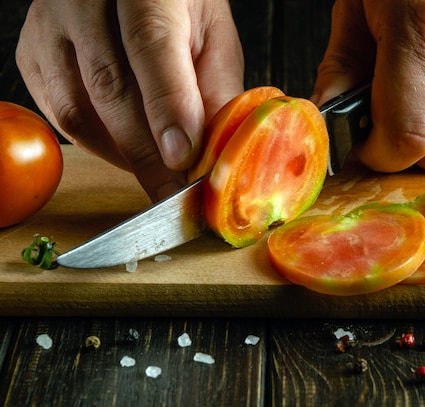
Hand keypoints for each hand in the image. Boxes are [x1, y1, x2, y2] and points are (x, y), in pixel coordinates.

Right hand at [16, 0, 243, 201]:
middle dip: (145, 153)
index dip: (167, 109)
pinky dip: (97, 145)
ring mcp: (50, 27)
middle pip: (108, 86)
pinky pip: (59, 115)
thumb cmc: (179, 6)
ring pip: (76, 110)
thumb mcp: (214, 34)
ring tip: (156, 175)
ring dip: (120, 155)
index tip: (182, 159)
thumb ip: (216, 86)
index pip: (150, 47)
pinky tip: (126, 151)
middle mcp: (84, 0)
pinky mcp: (32, 54)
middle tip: (174, 192)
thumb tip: (213, 150)